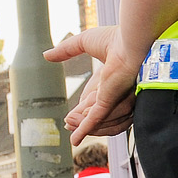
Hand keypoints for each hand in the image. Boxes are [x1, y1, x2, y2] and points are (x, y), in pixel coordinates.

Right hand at [49, 26, 136, 141]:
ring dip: (83, 125)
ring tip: (69, 126)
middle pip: (97, 113)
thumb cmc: (116, 38)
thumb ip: (66, 50)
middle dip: (83, 121)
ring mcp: (114, 99)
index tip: (72, 115)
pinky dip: (85, 129)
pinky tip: (75, 139)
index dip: (85, 108)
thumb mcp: (86, 42)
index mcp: (113, 78)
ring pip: (97, 120)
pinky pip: (96, 119)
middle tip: (69, 126)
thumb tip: (46, 55)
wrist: (131, 40)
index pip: (96, 100)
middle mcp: (115, 92)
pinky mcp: (111, 102)